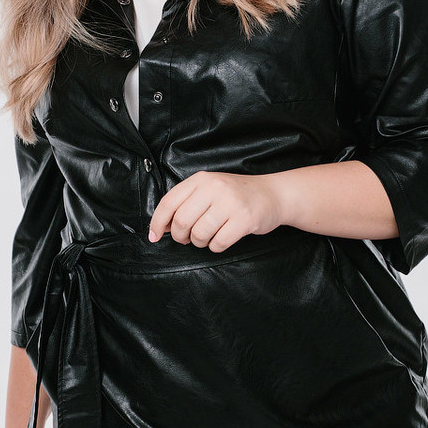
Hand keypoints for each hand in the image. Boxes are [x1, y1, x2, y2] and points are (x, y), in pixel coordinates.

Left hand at [148, 170, 283, 251]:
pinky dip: (216, 247)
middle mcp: (214, 188)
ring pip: (199, 234)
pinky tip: (222, 238)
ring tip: (208, 236)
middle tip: (187, 238)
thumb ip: (186, 203)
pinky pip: (218, 243)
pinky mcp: (244, 220)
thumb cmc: (237, 195)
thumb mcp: (210, 190)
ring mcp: (230, 203)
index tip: (154, 236)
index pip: (169, 202)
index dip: (157, 222)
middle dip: (180, 236)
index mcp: (201, 179)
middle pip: (182, 221)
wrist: (273, 194)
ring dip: (199, 242)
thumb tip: (161, 227)